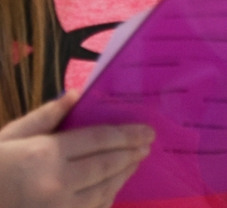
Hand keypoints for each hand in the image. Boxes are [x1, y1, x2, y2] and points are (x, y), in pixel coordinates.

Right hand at [0, 91, 154, 207]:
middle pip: (106, 166)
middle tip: (148, 143)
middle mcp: (56, 185)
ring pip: (102, 193)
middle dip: (131, 154)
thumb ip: (46, 116)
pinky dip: (104, 200)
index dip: (127, 134)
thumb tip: (76, 95)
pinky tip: (111, 190)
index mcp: (45, 155)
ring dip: (122, 176)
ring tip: (135, 162)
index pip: (99, 141)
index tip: (146, 129)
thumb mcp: (11, 136)